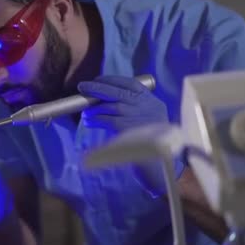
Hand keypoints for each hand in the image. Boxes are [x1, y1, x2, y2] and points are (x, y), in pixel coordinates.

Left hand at [78, 75, 183, 196]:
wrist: (161, 164)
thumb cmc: (154, 144)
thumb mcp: (152, 119)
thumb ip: (137, 108)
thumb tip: (108, 100)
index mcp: (153, 102)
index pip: (132, 84)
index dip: (113, 80)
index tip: (98, 79)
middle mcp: (146, 106)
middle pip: (118, 92)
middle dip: (97, 87)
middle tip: (83, 87)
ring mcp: (137, 116)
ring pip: (110, 106)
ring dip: (94, 107)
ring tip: (85, 112)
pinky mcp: (126, 128)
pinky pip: (106, 119)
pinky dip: (95, 119)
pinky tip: (89, 121)